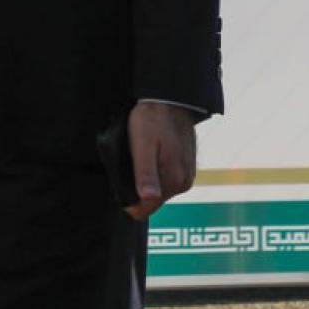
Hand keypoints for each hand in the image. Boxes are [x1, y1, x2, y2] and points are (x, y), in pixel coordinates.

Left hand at [125, 101, 197, 219]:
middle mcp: (184, 183)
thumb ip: (145, 174)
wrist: (170, 99)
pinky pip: (166, 179)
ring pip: (159, 190)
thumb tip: (147, 200)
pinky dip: (156, 171)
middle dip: (138, 187)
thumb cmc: (152, 120)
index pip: (146, 208)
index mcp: (173, 181)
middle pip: (153, 201)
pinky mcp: (186, 167)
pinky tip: (150, 155)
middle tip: (130, 162)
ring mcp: (187, 175)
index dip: (129, 200)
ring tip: (139, 156)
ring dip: (147, 179)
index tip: (120, 181)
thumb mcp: (142, 145)